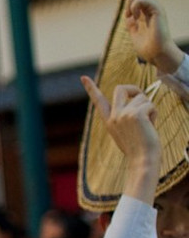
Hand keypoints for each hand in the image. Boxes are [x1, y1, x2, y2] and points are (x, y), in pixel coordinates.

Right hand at [82, 76, 160, 202]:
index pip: (98, 101)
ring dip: (149, 107)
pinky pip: (150, 104)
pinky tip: (151, 126)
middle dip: (135, 90)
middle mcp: (113, 116)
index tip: (83, 77)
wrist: (142, 160)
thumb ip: (128, 115)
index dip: (91, 88)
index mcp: (109, 120)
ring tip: (148, 124)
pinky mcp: (136, 114)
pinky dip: (154, 113)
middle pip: (121, 88)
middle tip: (143, 102)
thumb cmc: (139, 148)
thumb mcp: (128, 130)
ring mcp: (123, 115)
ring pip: (141, 97)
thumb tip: (141, 97)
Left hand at [113, 0, 183, 74]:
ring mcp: (155, 7)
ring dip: (129, 0)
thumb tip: (127, 15)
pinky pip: (143, 0)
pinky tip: (134, 17)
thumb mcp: (135, 31)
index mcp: (146, 8)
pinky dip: (134, 7)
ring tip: (128, 15)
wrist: (156, 55)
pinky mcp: (158, 11)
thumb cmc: (148, 46)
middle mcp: (152, 4)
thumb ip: (131, 22)